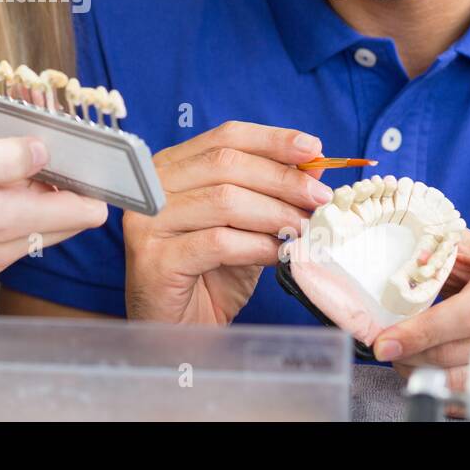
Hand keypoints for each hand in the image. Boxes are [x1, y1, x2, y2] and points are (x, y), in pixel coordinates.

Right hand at [0, 131, 107, 276]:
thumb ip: (0, 158)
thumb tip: (44, 151)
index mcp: (3, 223)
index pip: (85, 211)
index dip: (93, 176)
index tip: (88, 144)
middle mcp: (1, 247)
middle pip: (66, 214)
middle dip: (63, 172)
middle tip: (42, 129)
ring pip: (36, 216)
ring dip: (32, 179)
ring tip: (8, 138)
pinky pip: (7, 221)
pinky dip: (6, 192)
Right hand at [123, 121, 332, 324]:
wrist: (179, 332)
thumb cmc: (210, 277)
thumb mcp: (246, 227)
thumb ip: (270, 193)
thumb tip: (313, 164)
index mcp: (171, 168)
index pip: (224, 137)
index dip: (271, 140)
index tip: (312, 148)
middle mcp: (153, 188)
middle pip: (226, 164)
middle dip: (282, 179)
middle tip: (320, 197)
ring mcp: (149, 222)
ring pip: (224, 200)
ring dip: (275, 213)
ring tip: (304, 229)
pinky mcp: (155, 259)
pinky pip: (218, 242)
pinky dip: (257, 246)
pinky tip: (279, 254)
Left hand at [375, 228, 469, 388]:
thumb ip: (438, 253)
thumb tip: (399, 264)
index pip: (468, 313)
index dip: (424, 331)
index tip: (387, 342)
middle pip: (466, 349)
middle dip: (417, 355)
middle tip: (390, 351)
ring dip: (429, 376)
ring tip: (407, 362)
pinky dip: (451, 391)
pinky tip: (433, 377)